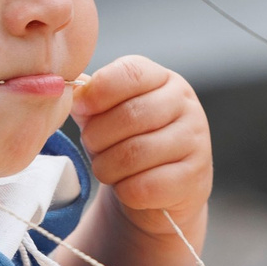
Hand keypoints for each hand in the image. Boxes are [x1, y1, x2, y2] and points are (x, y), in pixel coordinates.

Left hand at [73, 56, 211, 242]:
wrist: (159, 192)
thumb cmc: (127, 144)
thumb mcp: (106, 115)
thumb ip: (88, 99)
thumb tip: (70, 89)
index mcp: (162, 80)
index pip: (131, 73)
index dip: (98, 90)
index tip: (80, 107)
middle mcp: (186, 106)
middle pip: (130, 115)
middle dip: (97, 136)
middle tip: (91, 146)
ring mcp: (195, 142)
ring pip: (134, 154)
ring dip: (107, 167)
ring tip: (105, 168)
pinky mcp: (194, 179)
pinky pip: (146, 186)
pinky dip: (125, 191)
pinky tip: (126, 187)